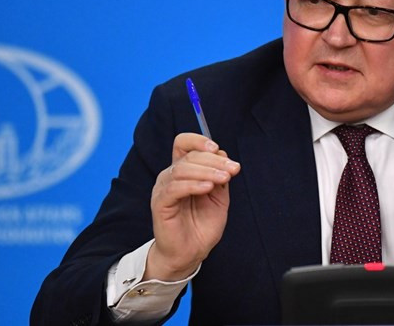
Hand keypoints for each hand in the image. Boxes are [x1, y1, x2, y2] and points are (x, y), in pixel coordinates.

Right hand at [144, 133, 239, 281]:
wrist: (191, 252)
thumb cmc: (202, 225)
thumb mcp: (219, 197)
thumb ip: (220, 176)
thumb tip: (222, 154)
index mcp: (183, 171)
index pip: (184, 144)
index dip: (199, 141)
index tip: (218, 149)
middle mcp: (171, 176)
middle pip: (189, 156)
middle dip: (214, 160)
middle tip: (233, 169)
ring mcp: (164, 189)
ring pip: (182, 169)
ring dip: (207, 171)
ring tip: (224, 179)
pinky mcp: (160, 204)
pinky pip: (175, 188)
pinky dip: (193, 185)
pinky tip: (208, 188)